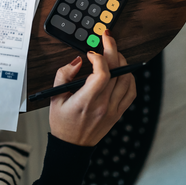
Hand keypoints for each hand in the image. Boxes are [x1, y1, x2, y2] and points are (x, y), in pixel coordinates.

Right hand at [49, 30, 136, 146]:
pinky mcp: (119, 112)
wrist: (72, 146)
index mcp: (86, 101)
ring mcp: (113, 109)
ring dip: (122, 61)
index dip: (99, 58)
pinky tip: (122, 71)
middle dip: (112, 49)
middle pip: (116, 71)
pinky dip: (129, 77)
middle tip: (107, 38)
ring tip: (114, 53)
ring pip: (127, 78)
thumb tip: (78, 61)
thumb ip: (63, 75)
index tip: (90, 53)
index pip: (102, 74)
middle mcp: (103, 105)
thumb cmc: (62, 123)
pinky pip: (131, 91)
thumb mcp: (54, 98)